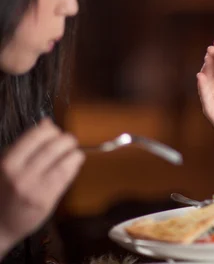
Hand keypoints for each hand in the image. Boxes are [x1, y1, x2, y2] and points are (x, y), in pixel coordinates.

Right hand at [0, 118, 83, 253]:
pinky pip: (66, 175)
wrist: (0, 224)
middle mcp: (19, 174)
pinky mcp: (46, 199)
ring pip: (63, 159)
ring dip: (74, 152)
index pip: (35, 135)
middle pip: (52, 146)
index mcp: (7, 162)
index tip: (55, 132)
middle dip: (66, 140)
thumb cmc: (6, 191)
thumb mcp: (9, 165)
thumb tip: (47, 122)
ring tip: (74, 152)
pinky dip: (74, 164)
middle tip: (69, 141)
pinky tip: (74, 163)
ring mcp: (33, 187)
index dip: (51, 130)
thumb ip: (27, 145)